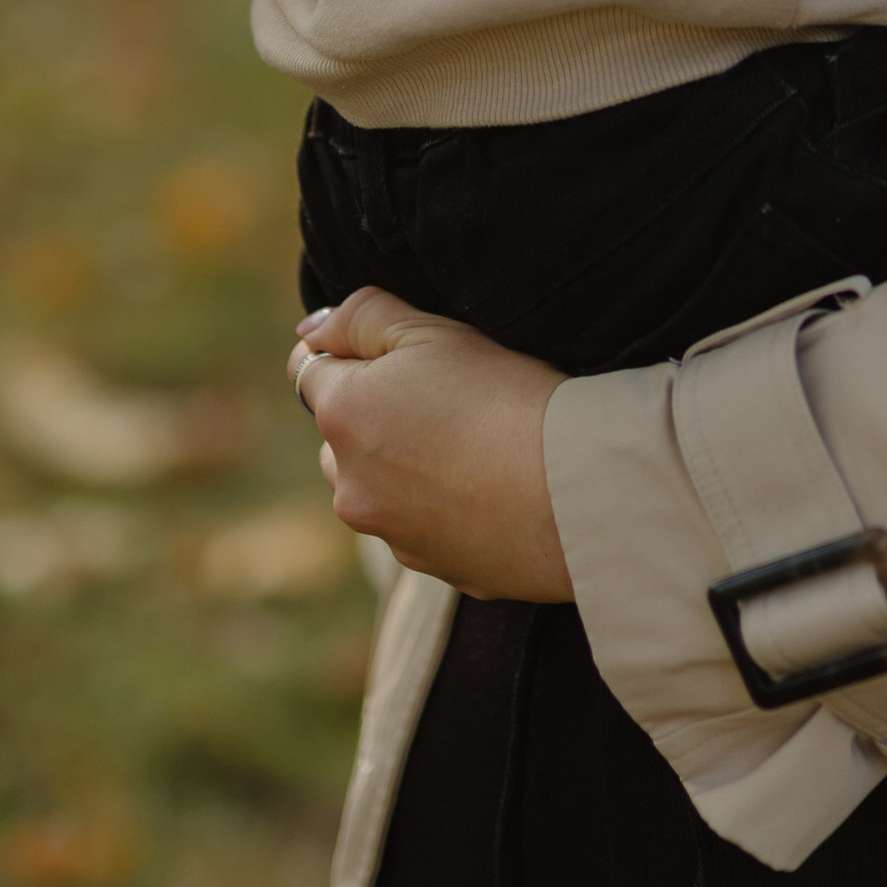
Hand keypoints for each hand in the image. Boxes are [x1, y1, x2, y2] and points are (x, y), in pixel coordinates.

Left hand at [289, 286, 572, 600]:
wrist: (577, 490)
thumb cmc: (506, 397)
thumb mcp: (432, 331)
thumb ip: (359, 318)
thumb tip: (310, 331)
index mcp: (343, 416)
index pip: (309, 370)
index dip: (352, 354)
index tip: (400, 357)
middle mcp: (350, 485)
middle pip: (339, 437)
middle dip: (372, 417)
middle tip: (445, 401)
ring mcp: (389, 535)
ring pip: (375, 488)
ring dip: (400, 469)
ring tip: (470, 450)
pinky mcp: (433, 569)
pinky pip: (420, 529)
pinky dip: (441, 510)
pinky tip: (492, 490)